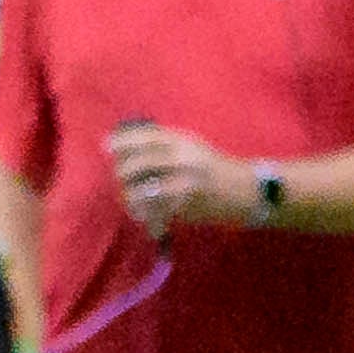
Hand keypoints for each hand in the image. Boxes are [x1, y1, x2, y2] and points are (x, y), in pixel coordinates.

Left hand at [104, 123, 261, 232]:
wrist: (247, 191)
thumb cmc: (215, 166)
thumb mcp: (192, 145)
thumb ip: (163, 142)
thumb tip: (124, 142)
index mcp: (182, 141)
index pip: (144, 137)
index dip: (121, 141)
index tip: (106, 147)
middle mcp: (182, 158)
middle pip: (138, 163)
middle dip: (122, 172)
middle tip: (120, 178)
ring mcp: (185, 182)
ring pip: (143, 190)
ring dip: (130, 196)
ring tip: (129, 199)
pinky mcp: (188, 204)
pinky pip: (156, 209)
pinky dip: (145, 213)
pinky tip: (142, 214)